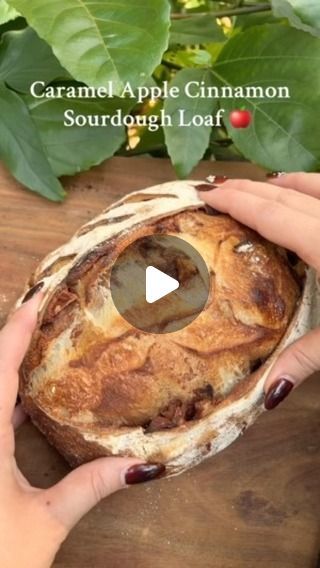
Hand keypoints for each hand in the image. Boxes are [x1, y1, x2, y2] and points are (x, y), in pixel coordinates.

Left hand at [0, 293, 163, 567]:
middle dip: (11, 339)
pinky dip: (6, 398)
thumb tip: (141, 466)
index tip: (36, 297)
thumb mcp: (46, 522)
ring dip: (7, 366)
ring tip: (38, 344)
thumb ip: (90, 486)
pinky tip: (26, 401)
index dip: (16, 330)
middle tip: (43, 312)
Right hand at [199, 172, 319, 409]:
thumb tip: (268, 396)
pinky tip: (311, 198)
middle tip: (220, 189)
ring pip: (317, 185)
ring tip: (260, 187)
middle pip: (289, 194)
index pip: (273, 214)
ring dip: (284, 184)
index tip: (209, 194)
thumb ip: (306, 359)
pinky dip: (314, 190)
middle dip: (252, 188)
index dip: (238, 202)